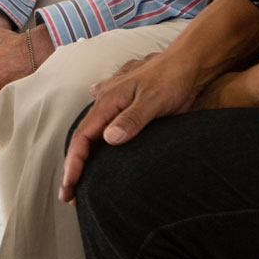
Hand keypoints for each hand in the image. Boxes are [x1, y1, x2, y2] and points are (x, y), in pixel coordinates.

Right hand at [59, 49, 197, 202]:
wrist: (189, 62)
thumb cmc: (172, 80)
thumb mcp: (153, 101)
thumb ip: (132, 119)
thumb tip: (109, 139)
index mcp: (108, 103)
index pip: (83, 137)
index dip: (74, 163)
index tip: (70, 187)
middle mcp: (106, 104)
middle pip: (83, 139)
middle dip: (74, 167)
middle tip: (68, 195)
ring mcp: (115, 105)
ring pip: (92, 134)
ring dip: (83, 157)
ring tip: (79, 180)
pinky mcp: (127, 108)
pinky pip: (103, 128)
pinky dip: (95, 143)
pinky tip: (95, 147)